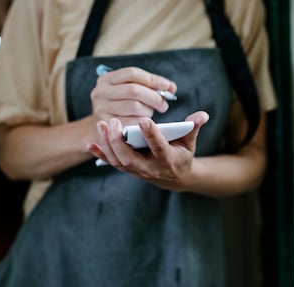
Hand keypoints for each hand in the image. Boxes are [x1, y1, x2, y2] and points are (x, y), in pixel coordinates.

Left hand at [87, 111, 209, 191]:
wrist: (174, 178)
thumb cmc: (182, 155)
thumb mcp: (190, 143)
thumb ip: (193, 128)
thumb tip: (202, 114)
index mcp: (168, 159)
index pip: (159, 147)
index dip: (152, 135)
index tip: (144, 119)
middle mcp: (150, 168)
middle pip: (131, 158)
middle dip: (120, 141)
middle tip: (114, 122)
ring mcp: (137, 170)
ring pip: (119, 161)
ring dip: (108, 144)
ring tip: (102, 124)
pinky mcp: (128, 169)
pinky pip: (112, 163)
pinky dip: (101, 154)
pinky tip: (90, 143)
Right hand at [90, 67, 176, 126]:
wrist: (102, 130)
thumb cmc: (121, 107)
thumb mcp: (129, 92)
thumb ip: (149, 87)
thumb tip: (171, 87)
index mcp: (106, 79)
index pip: (133, 73)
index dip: (153, 79)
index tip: (168, 87)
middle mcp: (100, 92)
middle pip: (134, 90)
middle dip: (154, 97)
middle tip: (164, 105)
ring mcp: (100, 109)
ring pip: (134, 106)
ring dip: (148, 111)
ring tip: (151, 113)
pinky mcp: (106, 125)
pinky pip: (131, 122)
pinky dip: (143, 122)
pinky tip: (145, 123)